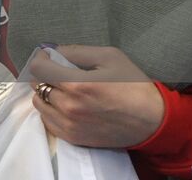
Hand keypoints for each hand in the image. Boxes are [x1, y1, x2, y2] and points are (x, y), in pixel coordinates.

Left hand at [29, 45, 165, 148]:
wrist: (154, 121)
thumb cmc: (134, 85)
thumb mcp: (108, 56)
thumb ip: (76, 52)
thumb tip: (53, 52)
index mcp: (77, 85)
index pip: (38, 68)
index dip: (42, 58)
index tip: (49, 56)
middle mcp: (70, 107)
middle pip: (38, 85)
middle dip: (45, 74)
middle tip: (59, 71)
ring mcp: (71, 125)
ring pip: (40, 104)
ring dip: (46, 93)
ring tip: (62, 88)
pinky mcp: (74, 138)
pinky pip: (48, 121)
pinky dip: (51, 111)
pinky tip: (65, 104)